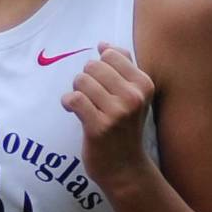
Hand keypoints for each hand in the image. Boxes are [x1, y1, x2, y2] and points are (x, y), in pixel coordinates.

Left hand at [61, 42, 155, 189]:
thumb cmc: (125, 126)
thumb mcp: (133, 95)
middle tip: (90, 96)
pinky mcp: (99, 126)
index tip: (101, 82)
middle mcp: (134, 97)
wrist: (124, 167)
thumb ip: (122, 66)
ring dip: (76, 91)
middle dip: (86, 78)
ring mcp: (117, 112)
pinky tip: (72, 111)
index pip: (110, 54)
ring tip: (84, 104)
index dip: (99, 66)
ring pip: (81, 80)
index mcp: (144, 84)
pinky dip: (67, 102)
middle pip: (92, 66)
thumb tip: (104, 44)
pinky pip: (73, 98)